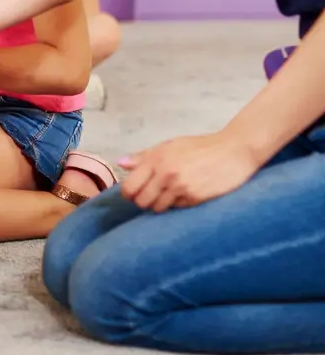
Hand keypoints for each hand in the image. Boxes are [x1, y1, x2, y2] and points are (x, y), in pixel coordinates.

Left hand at [118, 131, 263, 211]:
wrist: (234, 151)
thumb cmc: (201, 147)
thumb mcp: (171, 145)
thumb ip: (144, 156)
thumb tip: (121, 163)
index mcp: (156, 159)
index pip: (129, 187)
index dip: (129, 193)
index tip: (135, 193)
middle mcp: (165, 174)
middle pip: (141, 202)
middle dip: (144, 201)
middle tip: (154, 196)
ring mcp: (180, 187)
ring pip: (158, 208)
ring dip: (162, 205)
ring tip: (171, 195)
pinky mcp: (195, 198)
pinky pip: (178, 209)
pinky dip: (179, 205)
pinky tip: (187, 194)